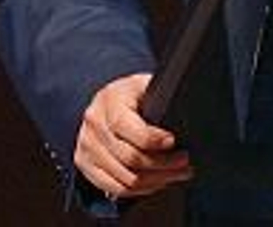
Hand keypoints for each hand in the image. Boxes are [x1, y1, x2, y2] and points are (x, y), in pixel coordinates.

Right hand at [75, 73, 192, 200]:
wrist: (105, 100)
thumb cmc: (131, 93)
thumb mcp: (145, 84)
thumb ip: (161, 95)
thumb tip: (187, 109)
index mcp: (110, 100)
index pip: (127, 127)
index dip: (152, 139)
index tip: (174, 142)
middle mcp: (94, 124)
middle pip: (129, 157)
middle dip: (163, 164)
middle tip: (185, 162)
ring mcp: (87, 146)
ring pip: (125, 177)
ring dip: (156, 181)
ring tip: (177, 174)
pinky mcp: (85, 164)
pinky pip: (114, 188)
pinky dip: (140, 190)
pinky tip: (158, 182)